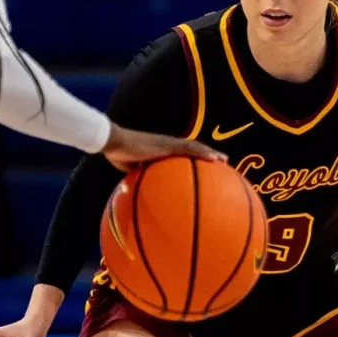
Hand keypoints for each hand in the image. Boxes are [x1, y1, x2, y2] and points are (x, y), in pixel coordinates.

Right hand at [101, 123, 225, 170]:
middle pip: (192, 148)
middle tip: (221, 161)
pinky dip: (204, 153)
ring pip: (195, 147)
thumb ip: (135, 179)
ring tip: (224, 159)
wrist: (113, 142)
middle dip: (206, 155)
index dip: (193, 157)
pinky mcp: (168, 144)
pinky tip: (215, 159)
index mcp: (160, 150)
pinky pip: (190, 149)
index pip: (181, 153)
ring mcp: (169, 143)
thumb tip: (131, 193)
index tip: (204, 165)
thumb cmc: (118, 154)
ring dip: (210, 153)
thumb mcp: (129, 171)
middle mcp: (167, 144)